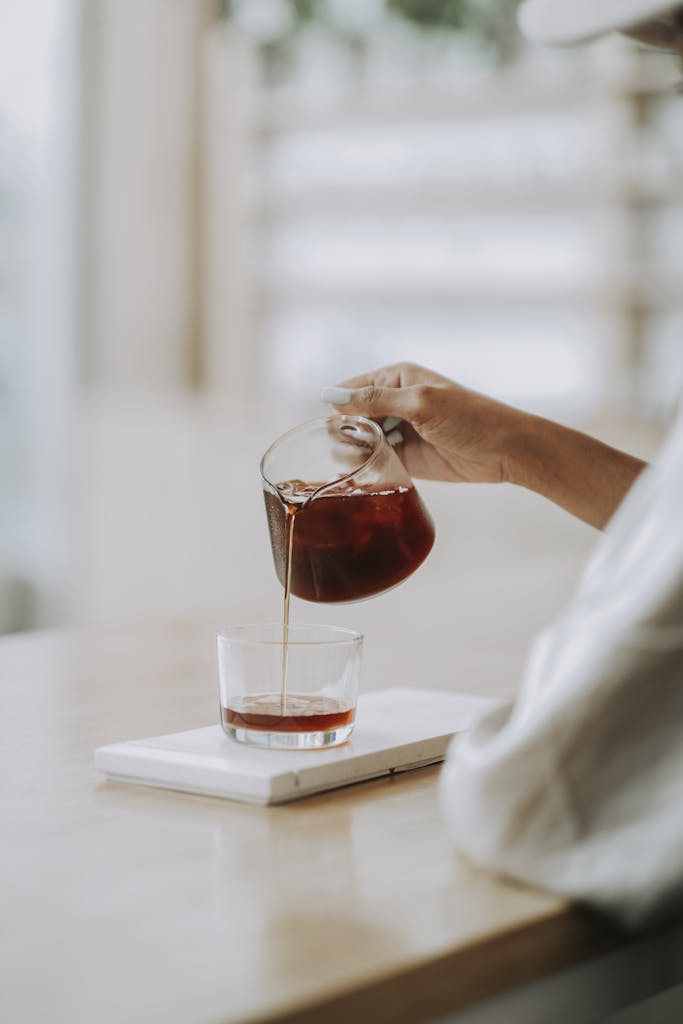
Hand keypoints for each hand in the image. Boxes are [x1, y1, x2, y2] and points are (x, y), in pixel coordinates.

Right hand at [322, 362, 646, 527]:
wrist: (506, 451)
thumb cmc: (470, 417)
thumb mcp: (421, 403)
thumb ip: (375, 400)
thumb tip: (331, 396)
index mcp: (397, 378)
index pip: (353, 388)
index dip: (338, 405)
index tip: (329, 425)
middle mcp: (395, 402)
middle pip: (353, 416)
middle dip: (345, 431)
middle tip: (347, 448)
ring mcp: (401, 431)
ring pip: (362, 440)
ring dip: (354, 450)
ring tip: (354, 462)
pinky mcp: (407, 458)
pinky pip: (378, 460)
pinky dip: (368, 466)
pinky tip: (361, 474)